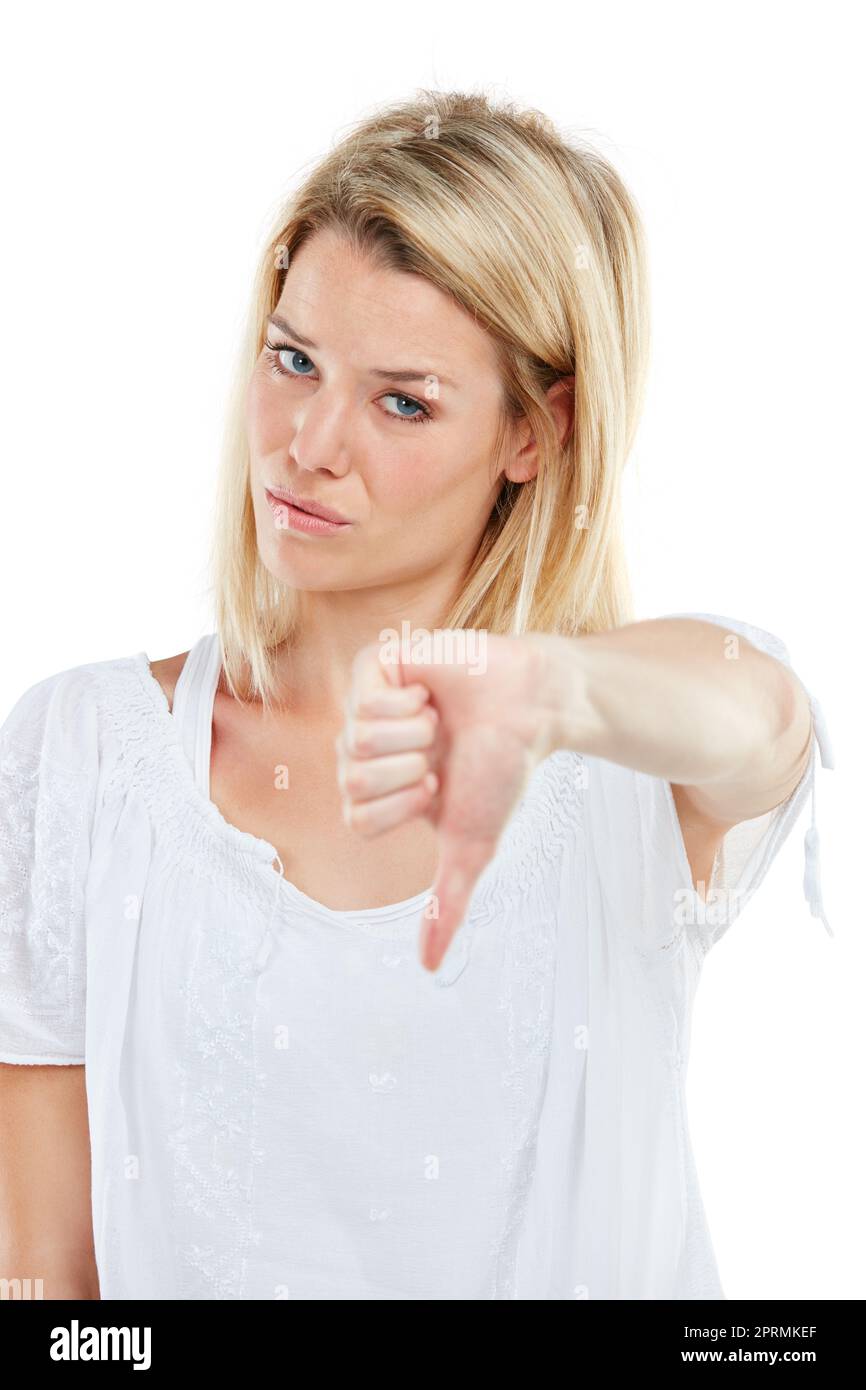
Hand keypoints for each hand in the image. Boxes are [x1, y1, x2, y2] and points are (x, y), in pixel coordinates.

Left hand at [335, 631, 555, 971]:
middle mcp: (360, 749)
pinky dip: (409, 703)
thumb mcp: (469, 845)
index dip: (403, 806)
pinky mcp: (375, 665)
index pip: (355, 819)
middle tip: (440, 752)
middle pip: (351, 781)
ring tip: (438, 721)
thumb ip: (445, 904)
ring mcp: (363, 705)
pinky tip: (429, 694)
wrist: (532, 708)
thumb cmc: (502, 769)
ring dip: (415, 736)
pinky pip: (365, 699)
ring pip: (358, 740)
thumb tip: (429, 968)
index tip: (437, 787)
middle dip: (410, 771)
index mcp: (375, 790)